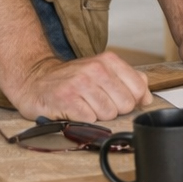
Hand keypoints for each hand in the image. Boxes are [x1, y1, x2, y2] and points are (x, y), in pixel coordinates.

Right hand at [6, 52, 152, 122]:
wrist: (34, 80)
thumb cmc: (72, 78)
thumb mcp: (103, 71)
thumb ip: (130, 80)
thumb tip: (147, 98)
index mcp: (109, 61)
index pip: (139, 88)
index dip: (132, 100)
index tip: (119, 100)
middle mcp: (95, 69)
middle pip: (126, 103)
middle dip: (114, 109)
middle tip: (98, 103)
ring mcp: (80, 84)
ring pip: (108, 113)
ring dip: (97, 116)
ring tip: (85, 106)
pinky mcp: (66, 100)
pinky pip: (90, 120)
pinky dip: (84, 121)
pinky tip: (75, 112)